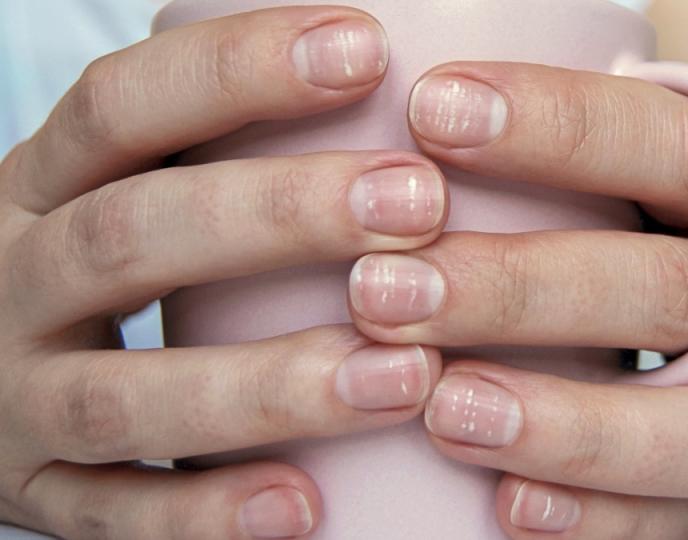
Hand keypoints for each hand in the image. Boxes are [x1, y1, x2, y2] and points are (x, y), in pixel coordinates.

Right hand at [0, 7, 448, 538]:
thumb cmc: (95, 261)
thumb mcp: (124, 190)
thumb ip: (210, 158)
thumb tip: (379, 66)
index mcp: (36, 187)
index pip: (120, 106)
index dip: (237, 71)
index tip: (365, 49)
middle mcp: (10, 282)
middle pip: (130, 237)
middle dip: (278, 217)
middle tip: (418, 204)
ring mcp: (11, 398)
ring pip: (122, 397)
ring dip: (266, 386)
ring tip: (405, 376)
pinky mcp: (32, 494)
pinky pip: (111, 517)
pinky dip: (205, 516)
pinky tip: (306, 507)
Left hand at [347, 17, 687, 539]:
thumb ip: (604, 122)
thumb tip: (445, 33)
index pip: (667, 141)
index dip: (555, 125)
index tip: (432, 109)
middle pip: (659, 288)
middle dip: (520, 287)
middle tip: (384, 286)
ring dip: (563, 418)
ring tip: (441, 407)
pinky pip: (682, 517)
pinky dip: (599, 520)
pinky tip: (510, 510)